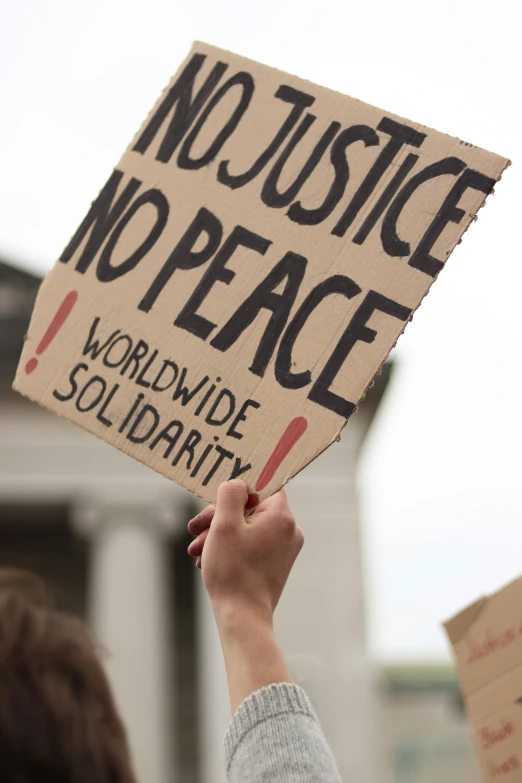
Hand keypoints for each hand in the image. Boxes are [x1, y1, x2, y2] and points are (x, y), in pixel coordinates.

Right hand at [187, 480, 303, 624]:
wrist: (243, 618)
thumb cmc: (233, 572)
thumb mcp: (224, 525)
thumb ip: (230, 494)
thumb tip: (238, 484)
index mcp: (281, 516)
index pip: (262, 485)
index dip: (237, 489)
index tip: (215, 500)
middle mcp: (289, 530)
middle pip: (250, 509)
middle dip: (219, 518)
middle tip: (195, 530)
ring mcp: (284, 549)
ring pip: (247, 528)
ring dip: (219, 534)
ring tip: (196, 550)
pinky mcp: (276, 564)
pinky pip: (252, 544)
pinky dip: (230, 548)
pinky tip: (208, 559)